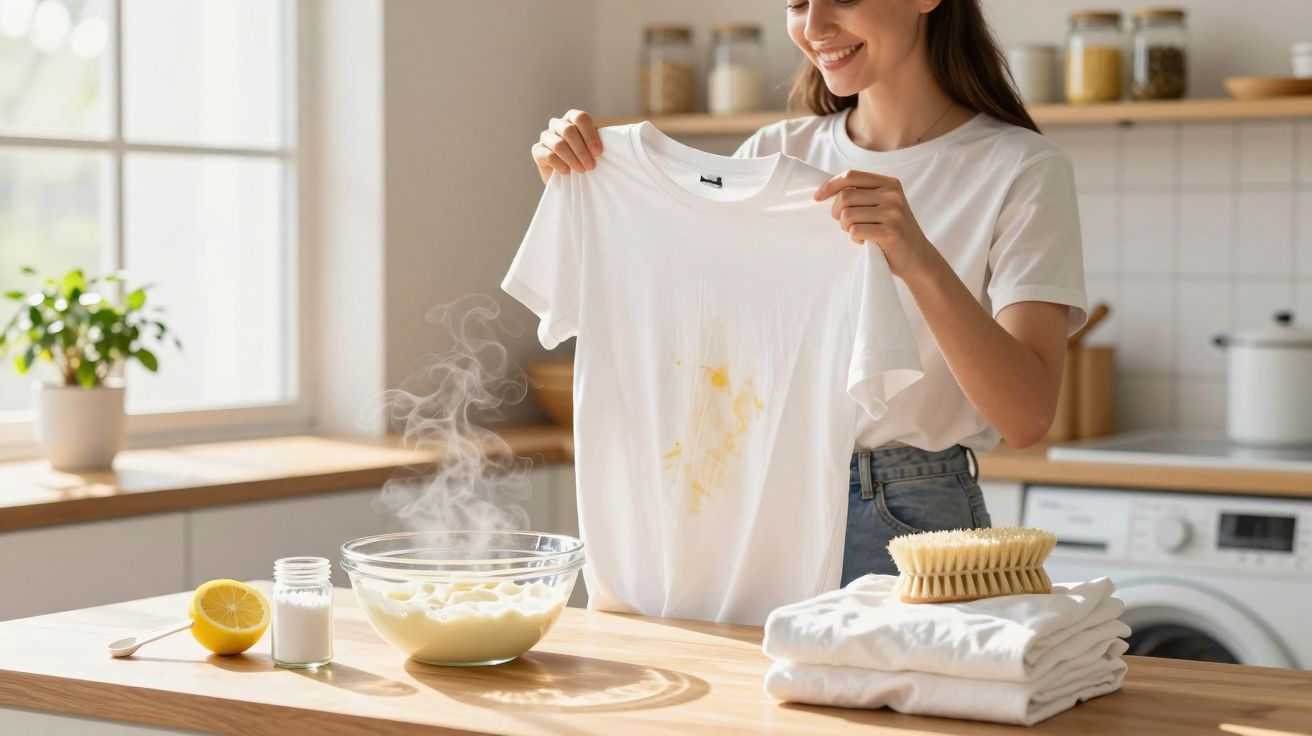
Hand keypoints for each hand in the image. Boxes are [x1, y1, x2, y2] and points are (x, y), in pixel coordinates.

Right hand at [531, 109, 603, 183]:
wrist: (569, 179)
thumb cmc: (585, 161)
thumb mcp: (594, 150)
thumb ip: (598, 144)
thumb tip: (609, 144)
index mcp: (573, 118)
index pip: (580, 118)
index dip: (590, 135)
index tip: (598, 153)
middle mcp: (557, 124)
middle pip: (568, 131)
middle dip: (582, 151)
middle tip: (591, 166)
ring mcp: (546, 136)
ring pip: (559, 145)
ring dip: (573, 160)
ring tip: (582, 170)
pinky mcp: (537, 150)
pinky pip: (549, 156)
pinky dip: (561, 166)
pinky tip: (567, 172)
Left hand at [813, 170, 935, 280]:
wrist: (919, 258)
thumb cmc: (893, 232)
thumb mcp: (883, 206)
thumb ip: (863, 195)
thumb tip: (827, 190)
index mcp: (889, 183)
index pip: (850, 176)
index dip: (830, 186)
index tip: (818, 197)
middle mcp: (892, 194)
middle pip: (845, 196)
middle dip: (837, 212)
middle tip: (846, 224)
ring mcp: (893, 212)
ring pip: (847, 215)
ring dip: (846, 228)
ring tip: (859, 233)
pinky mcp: (890, 231)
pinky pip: (855, 231)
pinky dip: (855, 238)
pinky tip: (866, 241)